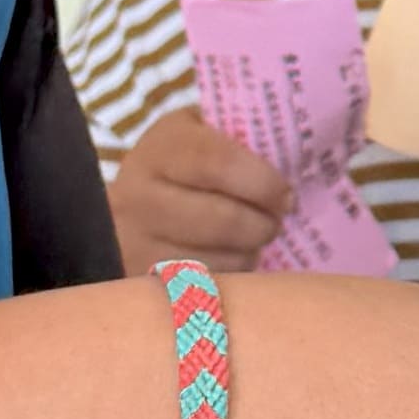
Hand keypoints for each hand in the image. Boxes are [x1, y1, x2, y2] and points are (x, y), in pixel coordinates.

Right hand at [109, 106, 289, 279]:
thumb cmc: (184, 165)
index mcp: (162, 147)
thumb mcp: (204, 132)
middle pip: (224, 220)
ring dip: (250, 252)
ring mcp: (134, 242)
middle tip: (274, 220)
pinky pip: (204, 287)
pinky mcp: (140, 279)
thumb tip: (291, 157)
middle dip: (264, 224)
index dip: (264, 183)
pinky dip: (229, 275)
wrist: (127, 205)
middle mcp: (137, 194)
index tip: (285, 195)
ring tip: (251, 237)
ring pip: (219, 259)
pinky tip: (229, 257)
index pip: (221, 163)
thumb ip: (241, 136)